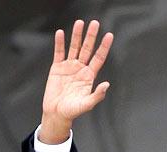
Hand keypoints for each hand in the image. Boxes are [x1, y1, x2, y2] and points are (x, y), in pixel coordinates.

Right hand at [40, 20, 113, 141]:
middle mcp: (80, 69)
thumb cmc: (73, 111)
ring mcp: (69, 67)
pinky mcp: (57, 67)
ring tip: (79, 23)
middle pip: (87, 49)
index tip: (109, 35)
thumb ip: (97, 95)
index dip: (104, 47)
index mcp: (89, 76)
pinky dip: (60, 43)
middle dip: (91, 36)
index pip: (98, 58)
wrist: (57, 113)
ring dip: (76, 35)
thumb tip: (107, 85)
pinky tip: (61, 33)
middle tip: (95, 23)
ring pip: (74, 47)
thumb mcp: (87, 104)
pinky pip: (59, 52)